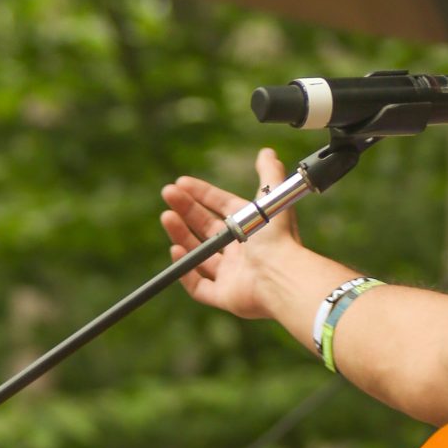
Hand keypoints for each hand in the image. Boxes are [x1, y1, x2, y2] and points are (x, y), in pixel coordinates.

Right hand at [159, 145, 300, 321]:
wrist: (281, 276)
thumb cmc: (278, 239)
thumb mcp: (273, 198)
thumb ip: (270, 174)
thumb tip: (267, 151)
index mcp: (252, 227)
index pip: (222, 206)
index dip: (202, 194)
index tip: (181, 182)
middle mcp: (242, 250)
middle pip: (206, 228)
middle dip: (186, 210)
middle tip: (167, 194)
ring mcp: (233, 274)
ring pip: (200, 255)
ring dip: (181, 235)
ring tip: (167, 217)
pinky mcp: (225, 296)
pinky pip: (200, 286)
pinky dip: (186, 272)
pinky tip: (176, 251)